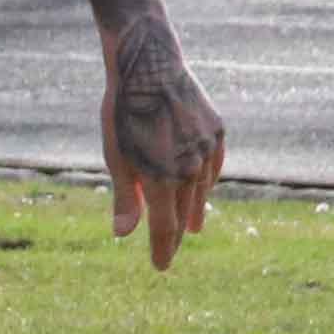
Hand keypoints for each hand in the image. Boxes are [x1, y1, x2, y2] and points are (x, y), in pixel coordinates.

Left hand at [98, 18, 224, 268]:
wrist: (149, 66)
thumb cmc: (123, 112)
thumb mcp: (115, 155)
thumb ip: (123, 197)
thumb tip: (123, 235)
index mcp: (162, 179)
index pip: (163, 226)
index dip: (161, 249)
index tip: (160, 267)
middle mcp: (191, 169)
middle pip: (184, 213)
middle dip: (175, 234)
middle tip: (168, 251)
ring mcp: (208, 150)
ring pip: (201, 191)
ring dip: (194, 210)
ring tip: (192, 227)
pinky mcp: (218, 132)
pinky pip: (212, 166)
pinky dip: (205, 181)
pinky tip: (202, 189)